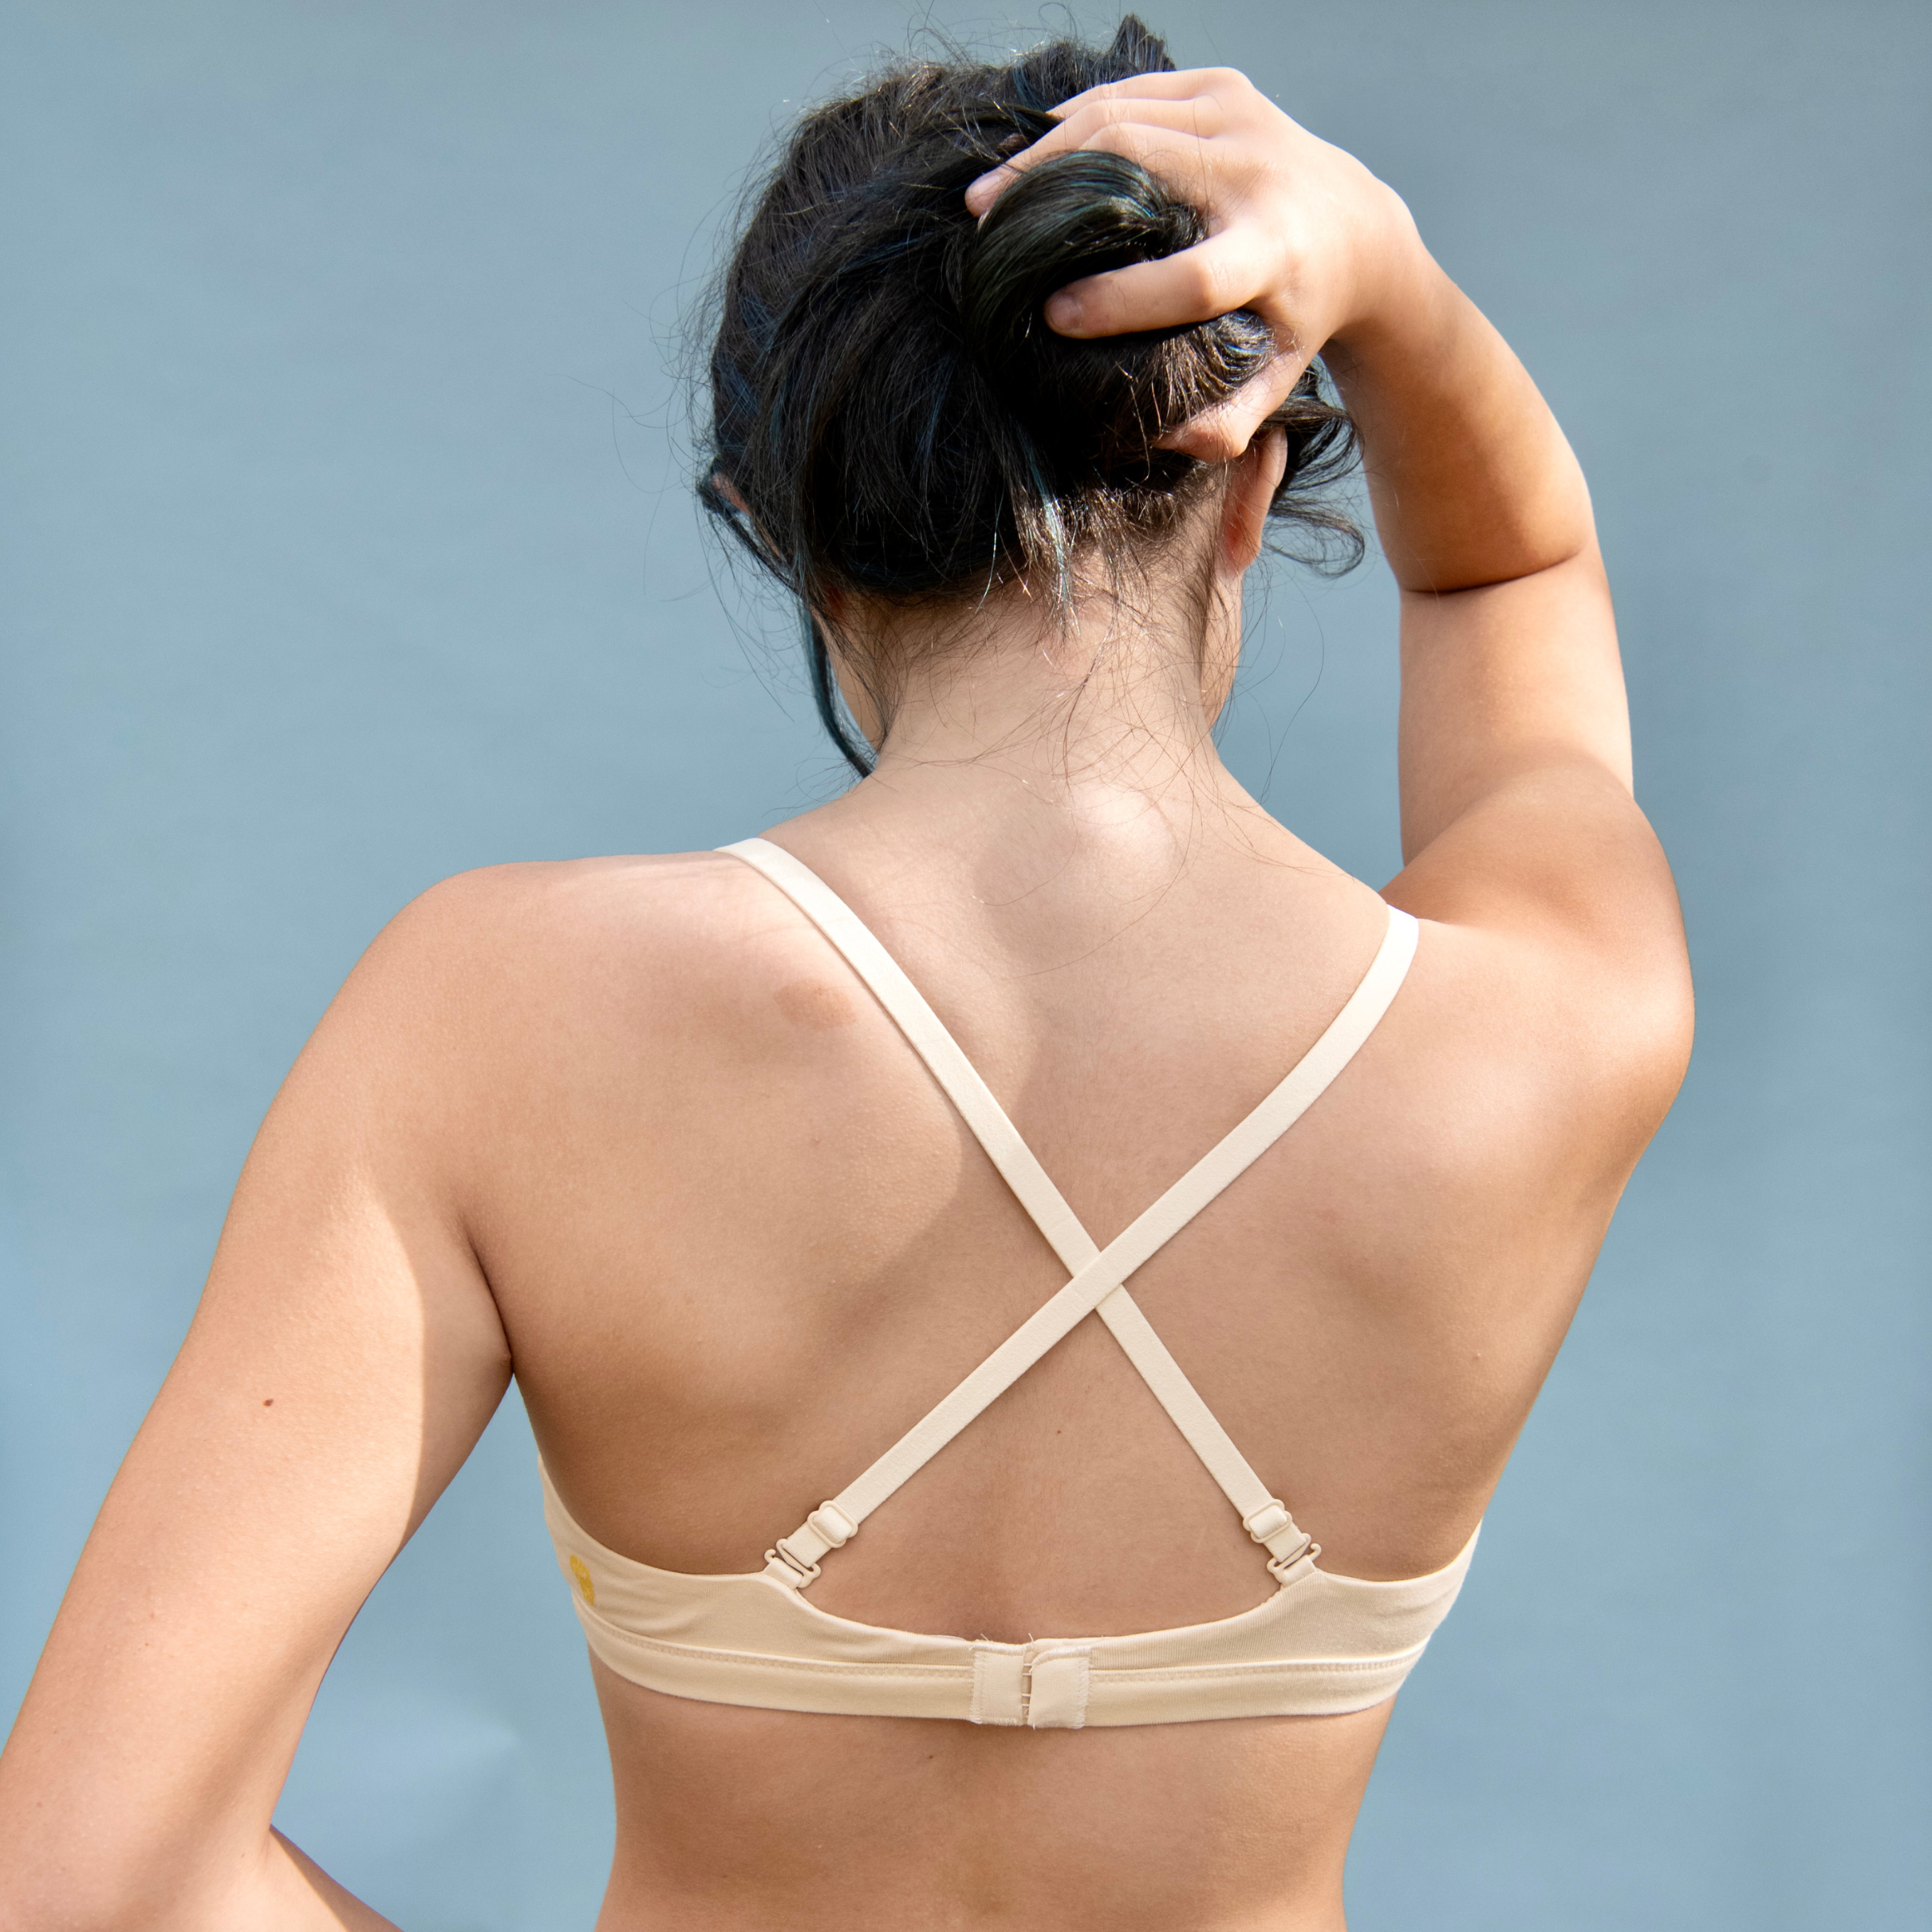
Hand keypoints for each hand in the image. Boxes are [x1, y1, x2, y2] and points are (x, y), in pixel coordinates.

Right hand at [964, 68, 1417, 460]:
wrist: (1355, 228)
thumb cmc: (1295, 317)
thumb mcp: (1271, 378)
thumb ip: (1224, 424)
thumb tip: (1160, 437)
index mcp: (1273, 256)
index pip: (1191, 278)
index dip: (1119, 300)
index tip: (1053, 317)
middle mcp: (1259, 176)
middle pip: (1137, 168)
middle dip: (1050, 197)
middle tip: (984, 229)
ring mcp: (1242, 118)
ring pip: (1123, 118)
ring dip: (1044, 152)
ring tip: (991, 194)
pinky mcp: (1225, 86)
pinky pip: (1132, 93)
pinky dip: (1073, 120)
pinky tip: (1031, 154)